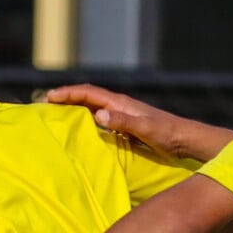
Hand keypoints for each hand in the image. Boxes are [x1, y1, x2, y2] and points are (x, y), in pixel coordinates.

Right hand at [45, 83, 209, 160]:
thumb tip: (98, 115)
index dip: (68, 93)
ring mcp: (123, 114)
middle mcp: (120, 106)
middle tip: (45, 104)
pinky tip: (81, 129)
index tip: (50, 97)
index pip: (89, 92)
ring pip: (92, 107)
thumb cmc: (169, 135)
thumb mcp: (146, 129)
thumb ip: (124, 122)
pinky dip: (85, 118)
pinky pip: (100, 118)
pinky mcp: (126, 125)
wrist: (187, 139)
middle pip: (87, 97)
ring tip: (56, 115)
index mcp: (121, 103)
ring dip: (74, 108)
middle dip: (66, 98)